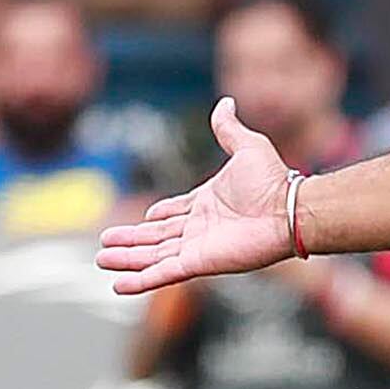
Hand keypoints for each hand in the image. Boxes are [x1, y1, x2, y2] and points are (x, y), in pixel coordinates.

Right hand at [99, 98, 297, 296]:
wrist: (287, 210)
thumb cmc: (273, 181)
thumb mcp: (246, 146)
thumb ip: (228, 128)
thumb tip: (225, 102)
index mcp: (208, 202)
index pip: (175, 212)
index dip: (158, 216)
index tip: (145, 217)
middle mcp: (200, 227)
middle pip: (156, 237)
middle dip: (130, 241)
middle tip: (105, 244)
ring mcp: (197, 247)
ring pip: (153, 256)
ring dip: (127, 259)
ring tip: (101, 260)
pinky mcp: (198, 263)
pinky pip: (164, 274)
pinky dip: (141, 280)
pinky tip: (119, 286)